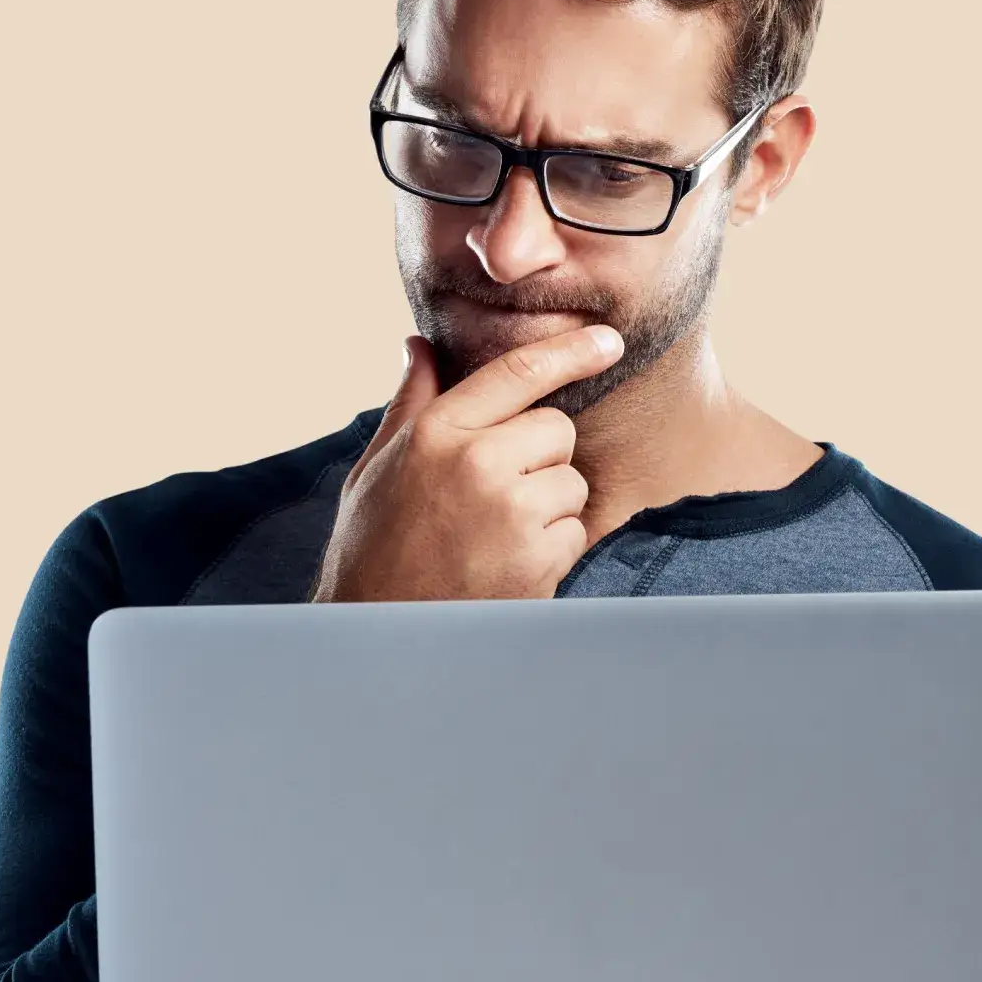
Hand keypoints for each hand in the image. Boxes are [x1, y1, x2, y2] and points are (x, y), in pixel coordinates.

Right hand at [311, 326, 623, 603]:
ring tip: (494, 536)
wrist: (379, 641)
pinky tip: (507, 565)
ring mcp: (511, 512)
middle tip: (495, 495)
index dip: (571, 351)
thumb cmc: (374, 549)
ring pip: (570, 482)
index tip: (608, 341)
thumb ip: (410, 403)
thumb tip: (419, 345)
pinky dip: (552, 549)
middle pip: (556, 429)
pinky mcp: (537, 559)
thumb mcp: (378, 467)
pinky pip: (574, 532)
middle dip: (540, 456)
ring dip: (548, 507)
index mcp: (436, 433)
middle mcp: (476, 462)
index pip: (518, 372)